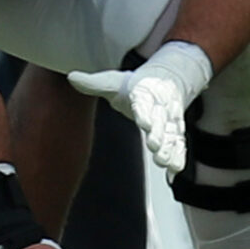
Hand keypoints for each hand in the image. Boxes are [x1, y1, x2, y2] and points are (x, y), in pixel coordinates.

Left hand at [68, 41, 211, 174]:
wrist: (164, 81)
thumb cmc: (134, 86)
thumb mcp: (112, 81)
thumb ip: (93, 83)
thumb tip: (71, 77)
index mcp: (143, 93)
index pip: (144, 103)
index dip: (145, 112)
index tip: (144, 122)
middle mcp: (160, 108)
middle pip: (161, 122)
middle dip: (159, 135)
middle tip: (155, 147)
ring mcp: (169, 121)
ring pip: (172, 135)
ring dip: (169, 149)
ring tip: (165, 162)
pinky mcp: (175, 132)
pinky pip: (178, 145)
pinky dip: (178, 157)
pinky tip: (174, 171)